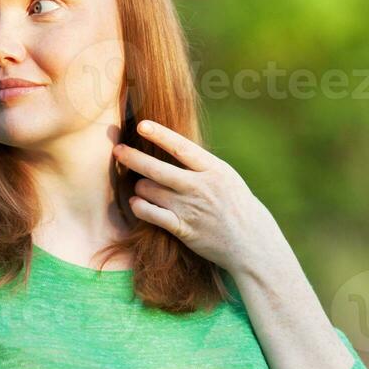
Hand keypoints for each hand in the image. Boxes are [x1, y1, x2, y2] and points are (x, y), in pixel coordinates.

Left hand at [112, 119, 285, 277]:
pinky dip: (139, 207)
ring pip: (150, 190)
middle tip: (117, 150)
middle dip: (133, 158)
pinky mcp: (183, 229)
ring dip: (139, 187)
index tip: (141, 125)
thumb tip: (173, 148)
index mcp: (214, 170)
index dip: (160, 135)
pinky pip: (150, 214)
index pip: (182, 147)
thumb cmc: (237, 207)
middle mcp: (201, 187)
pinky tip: (136, 204)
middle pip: (157, 169)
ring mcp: (190, 209)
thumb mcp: (226, 179)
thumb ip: (201, 166)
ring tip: (140, 187)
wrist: (251, 243)